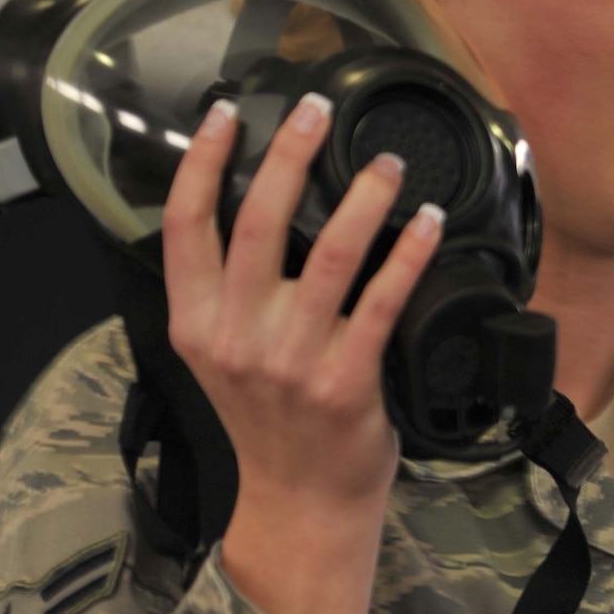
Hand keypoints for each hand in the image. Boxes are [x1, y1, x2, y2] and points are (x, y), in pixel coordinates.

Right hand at [161, 91, 444, 613]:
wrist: (300, 505)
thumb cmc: (268, 427)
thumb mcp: (220, 360)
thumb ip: (221, 296)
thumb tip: (247, 211)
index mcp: (196, 324)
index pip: (184, 226)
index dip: (203, 162)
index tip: (225, 114)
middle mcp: (237, 337)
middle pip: (257, 221)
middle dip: (289, 153)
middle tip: (316, 108)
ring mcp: (292, 360)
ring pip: (328, 252)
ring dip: (363, 196)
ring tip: (388, 164)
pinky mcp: (347, 381)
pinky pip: (383, 300)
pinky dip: (408, 253)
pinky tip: (428, 223)